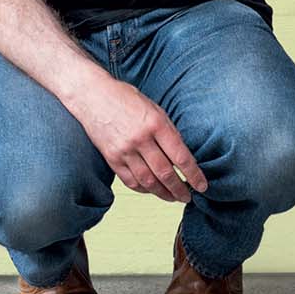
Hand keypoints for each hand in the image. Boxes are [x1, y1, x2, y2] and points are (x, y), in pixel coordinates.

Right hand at [68, 79, 206, 202]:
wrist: (92, 96)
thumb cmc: (126, 98)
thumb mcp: (154, 108)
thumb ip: (168, 131)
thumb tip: (183, 155)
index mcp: (156, 124)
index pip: (180, 157)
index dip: (193, 175)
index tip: (202, 185)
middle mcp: (140, 139)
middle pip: (165, 173)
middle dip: (180, 189)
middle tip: (188, 197)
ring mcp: (124, 151)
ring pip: (148, 182)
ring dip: (164, 193)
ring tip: (173, 197)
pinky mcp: (111, 158)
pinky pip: (130, 181)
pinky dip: (144, 189)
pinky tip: (153, 190)